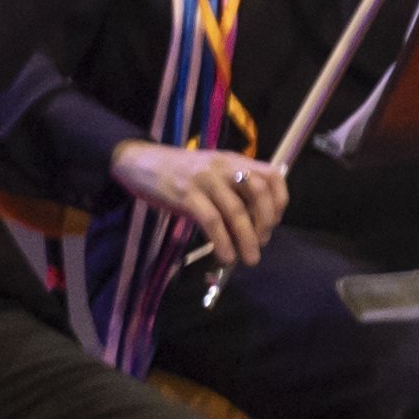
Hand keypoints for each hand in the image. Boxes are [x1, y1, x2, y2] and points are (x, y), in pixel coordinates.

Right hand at [112, 139, 288, 266]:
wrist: (138, 162)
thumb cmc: (180, 172)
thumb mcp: (213, 171)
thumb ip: (234, 188)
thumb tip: (255, 224)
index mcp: (235, 160)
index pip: (272, 176)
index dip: (279, 202)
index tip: (274, 223)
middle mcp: (224, 167)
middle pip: (259, 193)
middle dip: (265, 223)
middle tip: (261, 243)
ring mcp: (205, 180)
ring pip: (236, 212)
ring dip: (247, 240)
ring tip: (248, 258)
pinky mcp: (186, 195)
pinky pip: (212, 221)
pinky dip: (223, 242)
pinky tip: (225, 256)